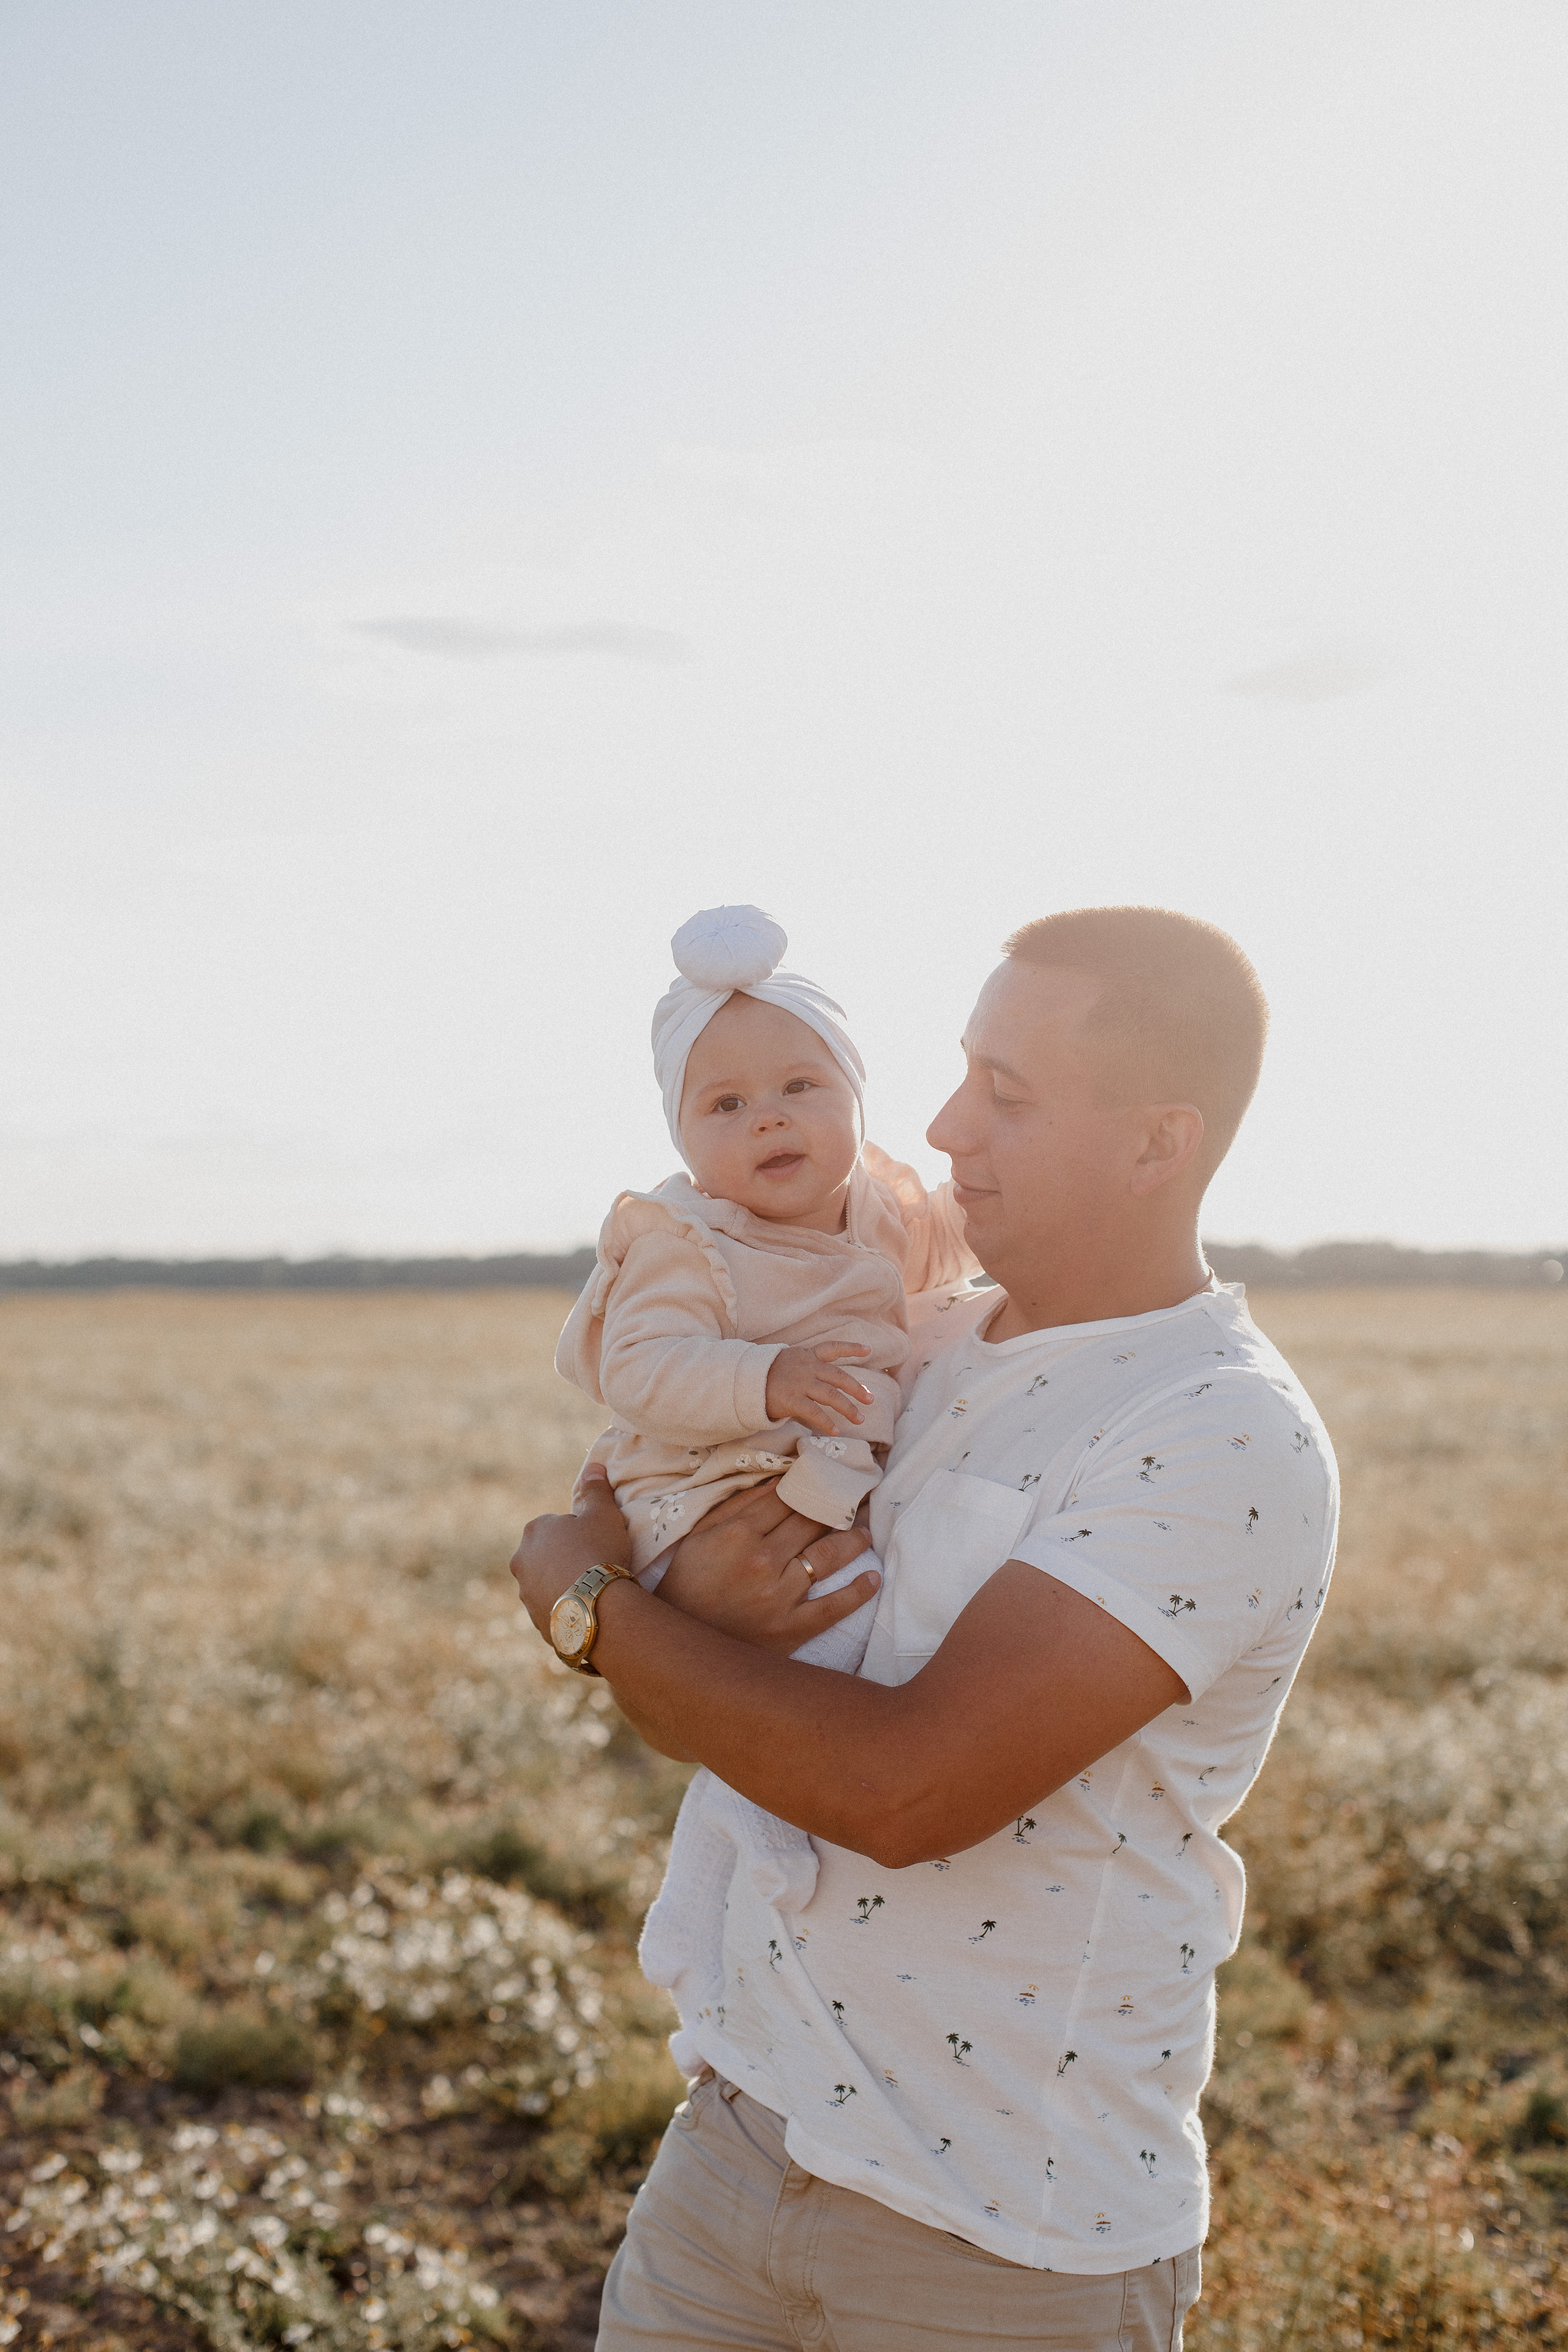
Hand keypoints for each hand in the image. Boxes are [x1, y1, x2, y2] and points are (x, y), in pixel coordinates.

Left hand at [510, 1465, 632, 1638]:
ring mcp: (526, 1594)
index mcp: (534, 1531)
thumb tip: (594, 1467)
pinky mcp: (536, 1621)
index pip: (557, 1525)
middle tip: (596, 1565)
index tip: (597, 1542)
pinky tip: (588, 1608)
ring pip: (548, 1583)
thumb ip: (596, 1490)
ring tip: (593, 1590)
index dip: (580, 1532)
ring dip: (565, 1584)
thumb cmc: (600, 1551)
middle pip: (548, 1555)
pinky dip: (567, 1608)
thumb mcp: (603, 1513)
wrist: (598, 1607)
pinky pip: (554, 1609)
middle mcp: (521, 1561)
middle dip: (567, 1558)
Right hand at [658, 1478, 878, 1654]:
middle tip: (857, 1498)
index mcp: (738, 1534)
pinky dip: (857, 1592)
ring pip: (827, 1557)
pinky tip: (872, 1579)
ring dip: (853, 1540)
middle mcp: (763, 1560)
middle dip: (837, 1506)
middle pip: (811, 1522)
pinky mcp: (791, 1628)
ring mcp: (780, 1595)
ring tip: (865, 1532)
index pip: (786, 1499)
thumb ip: (737, 1507)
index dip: (811, 1485)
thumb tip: (778, 1482)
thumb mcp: (701, 1537)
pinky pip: (833, 1607)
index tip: (829, 1477)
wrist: (681, 1642)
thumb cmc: (689, 1583)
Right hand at [765, 1343, 874, 1436]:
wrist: (744, 1382)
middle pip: (839, 1377)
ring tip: (859, 1419)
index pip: (832, 1348)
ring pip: (831, 1396)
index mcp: (807, 1355)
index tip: (868, 1350)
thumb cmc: (767, 1374)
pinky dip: (827, 1423)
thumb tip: (826, 1379)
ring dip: (848, 1409)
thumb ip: (807, 1366)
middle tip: (870, 1399)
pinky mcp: (792, 1400)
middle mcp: (807, 1367)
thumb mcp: (788, 1361)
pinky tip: (836, 1431)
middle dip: (857, 1388)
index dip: (851, 1348)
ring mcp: (800, 1383)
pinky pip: (815, 1412)